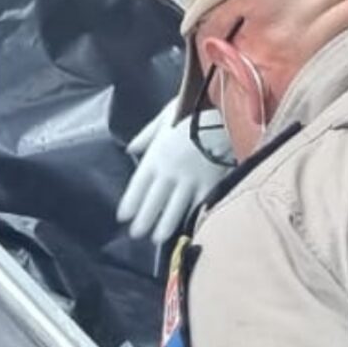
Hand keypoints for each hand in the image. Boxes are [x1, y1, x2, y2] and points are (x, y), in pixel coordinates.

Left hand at [117, 106, 230, 247]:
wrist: (224, 111)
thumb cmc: (193, 109)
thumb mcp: (164, 116)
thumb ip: (147, 135)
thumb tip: (132, 148)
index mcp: (156, 154)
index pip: (138, 185)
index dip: (130, 202)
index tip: (123, 216)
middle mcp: (170, 171)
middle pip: (153, 201)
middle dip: (144, 220)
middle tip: (136, 234)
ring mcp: (190, 179)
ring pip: (174, 208)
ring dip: (164, 225)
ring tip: (157, 238)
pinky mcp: (210, 183)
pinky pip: (199, 204)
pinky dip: (192, 217)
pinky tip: (187, 227)